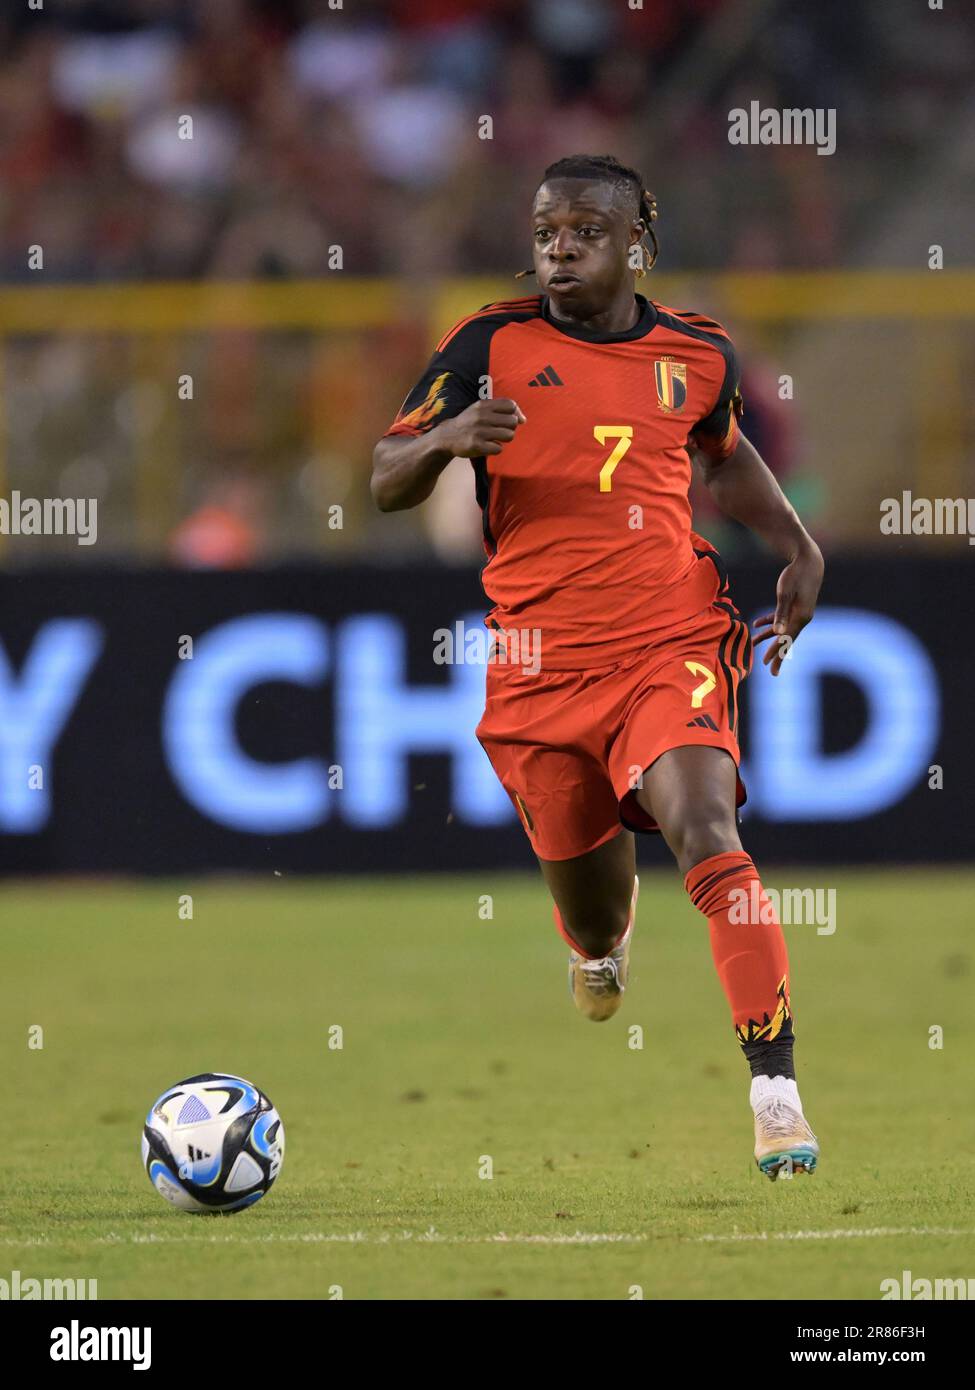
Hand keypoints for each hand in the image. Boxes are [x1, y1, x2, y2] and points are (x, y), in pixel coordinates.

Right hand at [437, 399, 525, 457]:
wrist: (447, 437)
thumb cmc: (469, 423)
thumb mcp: (480, 409)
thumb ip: (500, 410)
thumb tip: (523, 420)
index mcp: (483, 405)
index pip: (511, 405)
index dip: (516, 413)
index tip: (512, 420)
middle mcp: (482, 416)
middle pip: (513, 422)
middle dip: (510, 428)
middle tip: (500, 431)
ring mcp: (479, 431)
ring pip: (509, 435)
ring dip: (504, 439)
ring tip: (494, 439)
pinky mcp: (476, 445)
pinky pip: (499, 448)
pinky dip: (495, 449)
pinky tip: (487, 446)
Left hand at [752, 542, 823, 675]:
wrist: (810, 560)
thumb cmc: (796, 575)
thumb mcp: (786, 593)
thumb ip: (781, 613)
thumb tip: (778, 634)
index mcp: (800, 618)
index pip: (786, 641)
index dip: (777, 654)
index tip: (769, 667)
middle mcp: (802, 618)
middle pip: (786, 640)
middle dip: (776, 653)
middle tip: (769, 669)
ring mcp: (799, 612)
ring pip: (782, 629)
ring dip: (768, 637)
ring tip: (754, 644)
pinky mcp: (795, 605)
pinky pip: (781, 618)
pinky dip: (770, 622)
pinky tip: (757, 624)